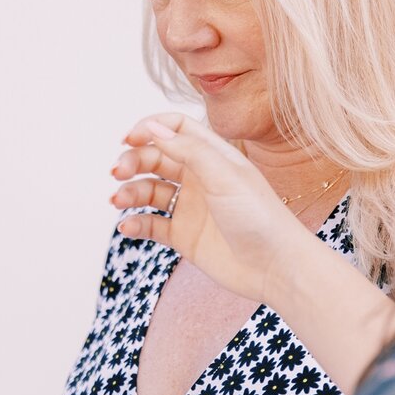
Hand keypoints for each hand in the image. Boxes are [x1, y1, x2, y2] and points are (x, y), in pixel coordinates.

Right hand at [110, 112, 317, 305]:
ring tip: (118, 201)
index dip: (150, 128)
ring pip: (149, 191)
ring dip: (130, 192)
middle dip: (133, 161)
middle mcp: (200, 178)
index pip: (176, 129)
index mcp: (213, 156)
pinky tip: (127, 226)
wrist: (277, 267)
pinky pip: (152, 225)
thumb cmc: (260, 216)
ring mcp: (192, 207)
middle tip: (117, 172)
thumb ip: (188, 149)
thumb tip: (153, 128)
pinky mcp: (185, 236)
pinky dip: (136, 223)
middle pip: (156, 158)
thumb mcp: (224, 175)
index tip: (129, 138)